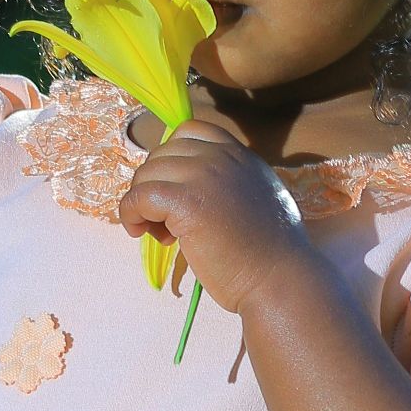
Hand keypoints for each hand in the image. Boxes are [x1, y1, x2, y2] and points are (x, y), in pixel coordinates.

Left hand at [117, 119, 319, 313]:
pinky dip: (131, 213)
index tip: (175, 190)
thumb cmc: (271, 253)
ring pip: (147, 173)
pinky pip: (138, 196)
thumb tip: (196, 189)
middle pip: (162, 152)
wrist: (279, 279)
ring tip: (161, 232)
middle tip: (166, 221)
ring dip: (143, 202)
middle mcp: (221, 157)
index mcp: (239, 154)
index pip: (190, 131)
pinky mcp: (184, 201)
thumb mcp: (258, 198)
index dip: (173, 159)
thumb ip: (230, 183)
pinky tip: (141, 231)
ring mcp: (203, 175)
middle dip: (156, 183)